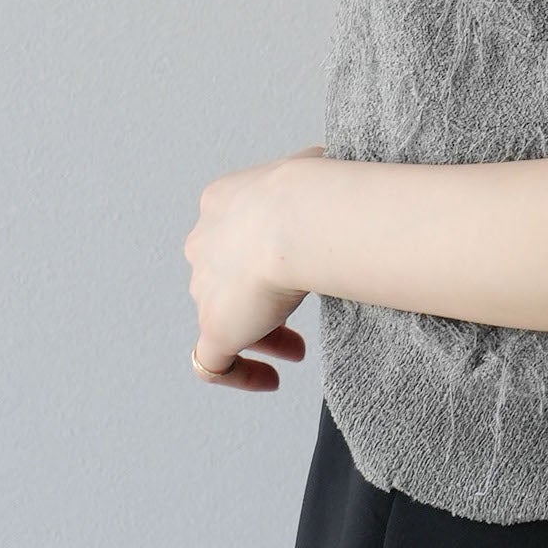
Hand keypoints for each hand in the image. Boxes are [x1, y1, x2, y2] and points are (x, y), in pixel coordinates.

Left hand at [184, 146, 327, 389]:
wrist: (299, 219)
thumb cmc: (320, 189)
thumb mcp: (319, 167)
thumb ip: (319, 174)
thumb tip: (342, 168)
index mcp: (221, 204)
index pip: (233, 236)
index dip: (263, 258)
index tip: (297, 272)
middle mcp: (204, 245)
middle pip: (225, 280)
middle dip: (260, 301)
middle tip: (300, 310)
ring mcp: (205, 289)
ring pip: (224, 319)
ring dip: (261, 337)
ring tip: (297, 352)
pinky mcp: (214, 328)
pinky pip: (214, 365)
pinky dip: (240, 374)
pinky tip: (271, 381)